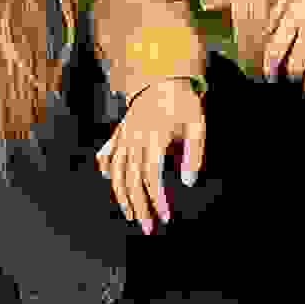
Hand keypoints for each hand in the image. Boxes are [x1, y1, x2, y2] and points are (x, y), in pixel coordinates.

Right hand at [96, 77, 204, 233]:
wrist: (164, 74)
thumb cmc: (183, 101)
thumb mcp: (197, 124)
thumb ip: (194, 154)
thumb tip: (189, 183)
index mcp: (152, 136)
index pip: (151, 176)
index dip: (157, 199)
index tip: (166, 217)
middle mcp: (133, 137)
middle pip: (130, 179)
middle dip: (139, 207)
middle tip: (149, 229)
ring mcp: (123, 135)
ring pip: (115, 172)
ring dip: (122, 197)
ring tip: (131, 216)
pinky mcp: (119, 132)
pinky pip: (108, 155)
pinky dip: (107, 171)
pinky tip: (109, 183)